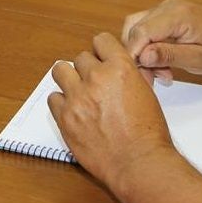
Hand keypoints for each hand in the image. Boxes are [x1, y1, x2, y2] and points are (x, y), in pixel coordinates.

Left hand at [48, 33, 176, 192]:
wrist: (137, 162)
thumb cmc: (148, 133)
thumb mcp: (147, 94)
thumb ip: (132, 76)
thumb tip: (124, 68)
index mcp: (120, 68)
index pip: (101, 40)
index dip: (102, 51)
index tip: (102, 60)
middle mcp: (96, 78)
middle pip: (81, 57)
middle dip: (88, 69)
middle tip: (94, 84)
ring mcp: (77, 97)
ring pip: (60, 71)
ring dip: (69, 79)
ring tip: (78, 93)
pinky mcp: (64, 117)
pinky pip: (53, 98)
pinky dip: (61, 102)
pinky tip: (73, 111)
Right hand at [121, 0, 201, 84]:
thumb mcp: (198, 59)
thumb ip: (169, 55)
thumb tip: (143, 56)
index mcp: (179, 15)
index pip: (142, 31)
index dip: (134, 54)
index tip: (138, 76)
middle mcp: (169, 6)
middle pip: (135, 30)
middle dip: (139, 57)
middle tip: (153, 78)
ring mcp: (165, 7)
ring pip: (136, 29)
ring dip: (142, 53)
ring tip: (161, 72)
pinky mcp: (164, 13)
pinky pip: (145, 28)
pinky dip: (147, 47)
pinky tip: (160, 62)